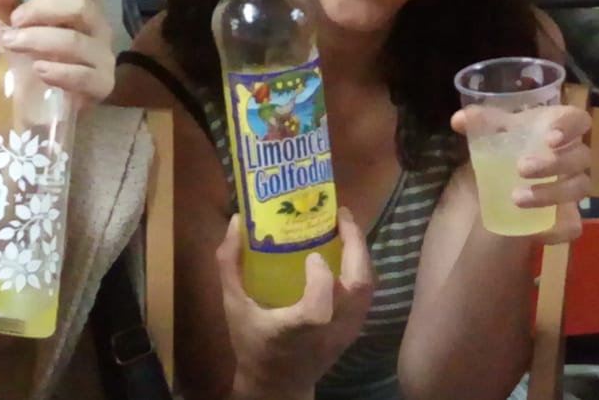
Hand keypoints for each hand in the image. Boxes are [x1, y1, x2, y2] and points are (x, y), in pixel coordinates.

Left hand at [0, 0, 115, 107]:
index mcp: (83, 6)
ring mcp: (103, 56)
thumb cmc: (34, 55)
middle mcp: (98, 27)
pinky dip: (58, 71)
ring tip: (13, 44)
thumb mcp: (14, 27)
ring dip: (39, 39)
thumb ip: (7, 6)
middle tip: (15, 22)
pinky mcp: (102, 84)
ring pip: (76, 41)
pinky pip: (84, 75)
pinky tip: (39, 70)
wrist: (41, 102)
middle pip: (81, 6)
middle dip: (41, 9)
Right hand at [218, 208, 374, 397]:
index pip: (319, 306)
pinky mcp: (355, 329)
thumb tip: (236, 221)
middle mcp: (329, 331)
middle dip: (355, 245)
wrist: (277, 384)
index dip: (322, 278)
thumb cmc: (253, 345)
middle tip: (342, 215)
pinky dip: (362, 267)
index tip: (312, 254)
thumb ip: (230, 265)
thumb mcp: (233, 307)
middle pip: (358, 288)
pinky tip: (348, 249)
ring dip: (361, 253)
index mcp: (297, 329)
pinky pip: (367, 293)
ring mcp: (347, 331)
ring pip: (368, 288)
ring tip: (346, 226)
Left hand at [451, 103, 592, 243]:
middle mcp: (573, 156)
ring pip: (578, 189)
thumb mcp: (492, 133)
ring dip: (550, 193)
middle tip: (521, 168)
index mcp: (558, 128)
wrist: (501, 182)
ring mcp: (573, 188)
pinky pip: (573, 225)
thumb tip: (457, 120)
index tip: (550, 138)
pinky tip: (537, 232)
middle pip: (581, 156)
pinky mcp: (569, 217)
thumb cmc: (506, 147)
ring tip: (517, 198)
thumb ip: (478, 123)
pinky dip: (557, 229)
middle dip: (553, 163)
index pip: (579, 120)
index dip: (570, 127)